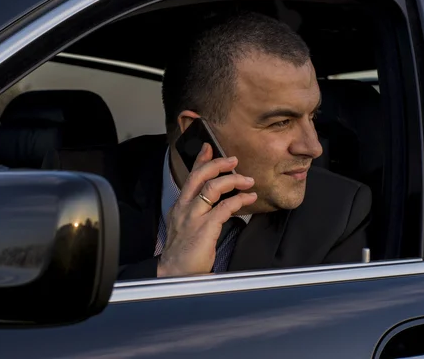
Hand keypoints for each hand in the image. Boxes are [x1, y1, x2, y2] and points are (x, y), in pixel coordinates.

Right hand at [158, 143, 256, 276]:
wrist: (174, 275)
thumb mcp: (185, 228)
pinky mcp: (204, 228)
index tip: (209, 148)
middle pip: (199, 176)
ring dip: (233, 180)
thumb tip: (216, 204)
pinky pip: (224, 208)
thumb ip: (196, 214)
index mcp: (179, 207)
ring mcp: (193, 217)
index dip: (200, 161)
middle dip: (218, 164)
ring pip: (213, 188)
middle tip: (234, 160)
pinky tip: (249, 199)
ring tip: (248, 181)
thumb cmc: (183, 254)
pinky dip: (239, 200)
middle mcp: (184, 208)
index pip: (190, 178)